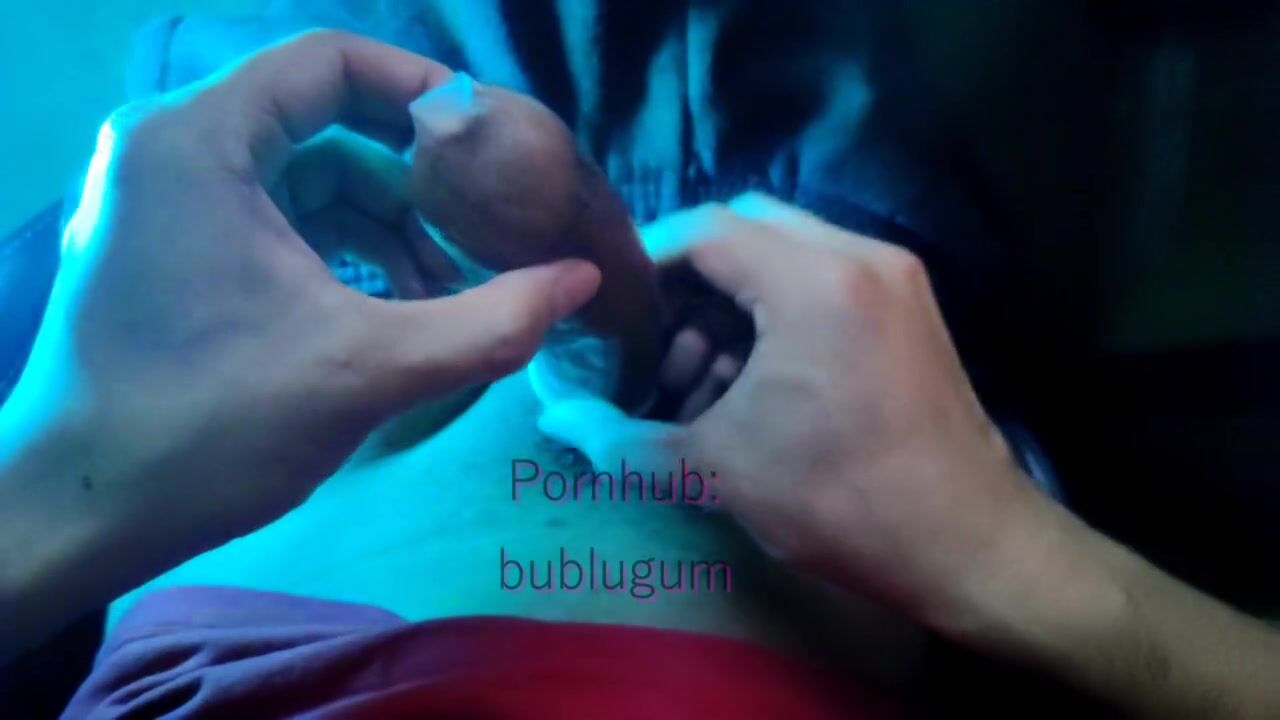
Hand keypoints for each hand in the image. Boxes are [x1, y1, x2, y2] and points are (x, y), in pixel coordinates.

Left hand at [0, 31, 600, 573]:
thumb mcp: (367, 369)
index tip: (488, 146)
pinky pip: (267, 214)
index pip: (328, 62)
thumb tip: (582, 280)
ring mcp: (155, 196)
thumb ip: (490, 322)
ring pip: (296, 173)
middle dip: (409, 174)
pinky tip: (384, 306)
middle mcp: (166, 146)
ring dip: (379, 222)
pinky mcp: (159, 243)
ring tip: (441, 290)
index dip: (420, 89)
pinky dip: (333, 248)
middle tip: (481, 223)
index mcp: (199, 141)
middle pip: (317, 116)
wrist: (83, 513)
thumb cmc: (213, 428)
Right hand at [539, 193, 1038, 628]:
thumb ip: (626, 437)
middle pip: (749, 229)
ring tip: (704, 377)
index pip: (707, 230)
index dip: (647, 261)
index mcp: (815, 280)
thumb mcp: (721, 468)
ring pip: (789, 254)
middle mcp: (861, 256)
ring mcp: (895, 279)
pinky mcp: (911, 309)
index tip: (611, 305)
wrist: (968, 545)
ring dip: (736, 299)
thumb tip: (557, 419)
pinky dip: (779, 312)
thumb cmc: (841, 499)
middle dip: (692, 280)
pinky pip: (826, 280)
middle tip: (656, 341)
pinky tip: (755, 381)